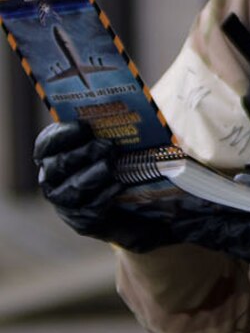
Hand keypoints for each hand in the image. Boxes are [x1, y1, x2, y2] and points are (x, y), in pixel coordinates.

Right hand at [34, 122, 181, 250]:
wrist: (120, 209)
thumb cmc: (107, 169)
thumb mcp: (100, 150)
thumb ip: (100, 135)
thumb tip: (118, 111)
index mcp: (50, 158)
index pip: (45, 144)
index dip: (62, 135)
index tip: (84, 126)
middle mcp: (51, 181)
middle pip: (59, 165)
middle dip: (84, 153)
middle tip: (108, 145)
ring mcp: (65, 202)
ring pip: (74, 187)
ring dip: (95, 174)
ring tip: (112, 164)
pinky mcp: (82, 220)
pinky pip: (92, 206)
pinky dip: (107, 193)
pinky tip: (120, 183)